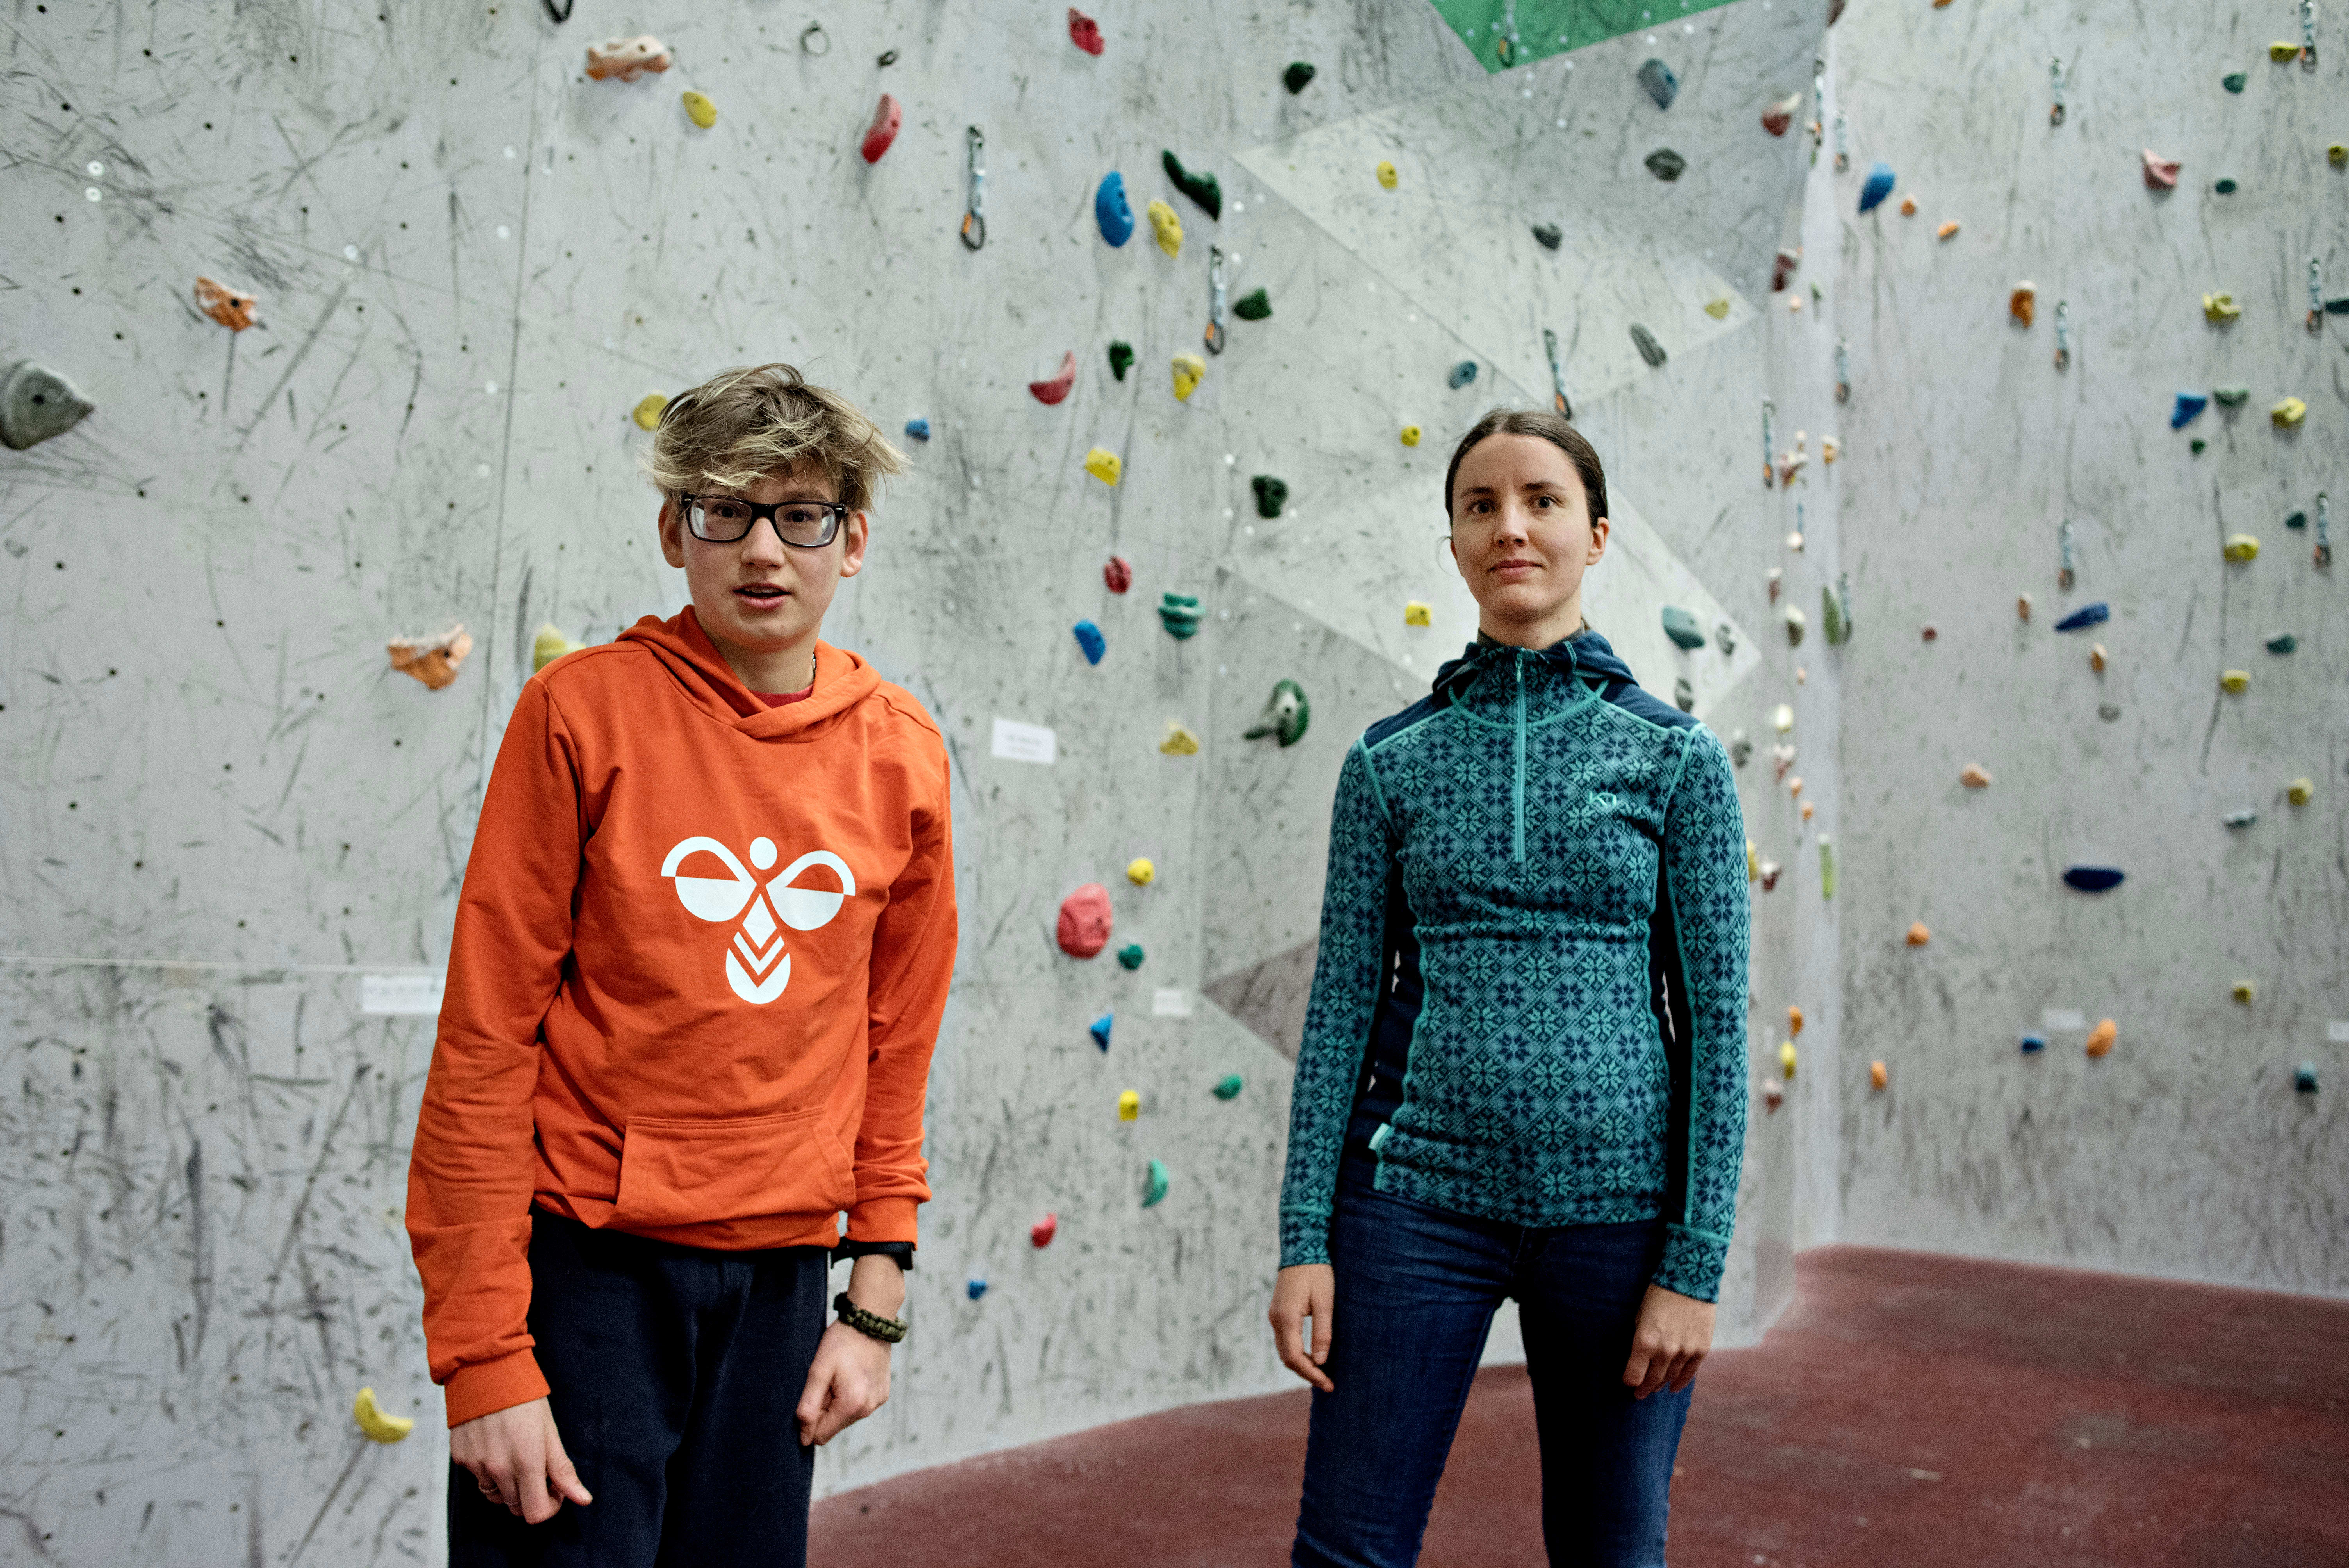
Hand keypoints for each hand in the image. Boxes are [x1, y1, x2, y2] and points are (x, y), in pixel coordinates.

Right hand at [450, 1397, 591, 1523]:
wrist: (486, 1372)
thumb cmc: (524, 1399)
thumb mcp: (550, 1432)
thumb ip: (563, 1470)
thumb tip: (583, 1500)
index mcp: (527, 1463)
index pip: (536, 1513)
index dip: (549, 1506)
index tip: (554, 1490)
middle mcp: (499, 1469)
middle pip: (516, 1506)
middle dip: (531, 1495)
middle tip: (537, 1470)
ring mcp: (477, 1466)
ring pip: (496, 1495)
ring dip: (508, 1485)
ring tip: (515, 1455)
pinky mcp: (462, 1459)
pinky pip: (478, 1478)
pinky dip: (489, 1470)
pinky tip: (495, 1445)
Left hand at [796, 1254, 902, 1446]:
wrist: (870, 1320)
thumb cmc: (841, 1343)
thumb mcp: (818, 1372)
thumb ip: (809, 1407)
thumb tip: (805, 1439)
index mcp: (851, 1406)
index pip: (820, 1435)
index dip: (810, 1419)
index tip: (814, 1393)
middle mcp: (868, 1409)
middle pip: (834, 1426)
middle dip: (825, 1408)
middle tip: (828, 1379)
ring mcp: (878, 1402)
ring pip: (846, 1417)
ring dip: (837, 1402)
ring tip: (840, 1375)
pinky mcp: (882, 1395)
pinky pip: (859, 1406)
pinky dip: (850, 1395)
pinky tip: (851, 1374)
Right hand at [1269, 1264, 1335, 1392]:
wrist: (1302, 1248)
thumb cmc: (1317, 1273)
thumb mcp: (1325, 1302)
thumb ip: (1322, 1332)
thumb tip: (1321, 1361)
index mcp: (1287, 1319)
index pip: (1296, 1358)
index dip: (1312, 1374)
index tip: (1328, 1384)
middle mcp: (1276, 1320)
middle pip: (1288, 1358)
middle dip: (1307, 1373)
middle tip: (1328, 1383)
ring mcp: (1274, 1316)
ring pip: (1285, 1350)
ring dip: (1301, 1364)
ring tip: (1322, 1373)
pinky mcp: (1278, 1312)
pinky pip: (1284, 1340)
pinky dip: (1296, 1352)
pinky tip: (1311, 1355)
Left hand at [1621, 1284, 1713, 1398]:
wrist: (1689, 1279)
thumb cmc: (1658, 1296)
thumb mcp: (1640, 1316)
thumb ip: (1640, 1341)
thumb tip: (1637, 1360)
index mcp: (1645, 1342)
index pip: (1633, 1376)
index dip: (1629, 1381)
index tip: (1628, 1382)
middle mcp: (1665, 1351)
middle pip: (1652, 1380)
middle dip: (1643, 1389)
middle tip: (1639, 1394)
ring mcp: (1685, 1352)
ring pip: (1670, 1378)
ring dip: (1661, 1385)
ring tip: (1655, 1389)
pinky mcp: (1701, 1349)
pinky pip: (1689, 1373)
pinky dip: (1680, 1382)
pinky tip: (1674, 1387)